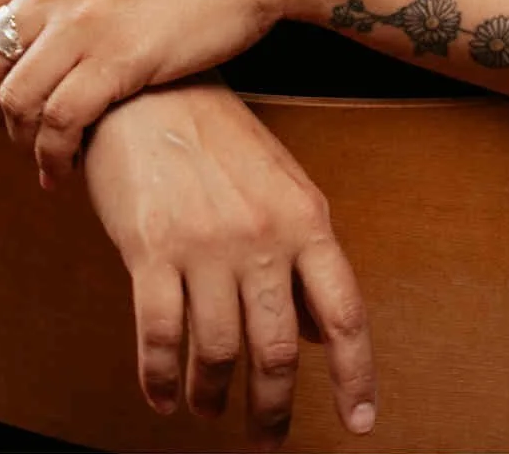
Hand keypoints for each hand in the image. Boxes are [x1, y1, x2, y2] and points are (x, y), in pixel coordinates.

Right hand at [83, 81, 376, 449]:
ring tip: (207, 407)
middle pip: (276, 351)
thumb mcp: (279, 185)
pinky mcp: (151, 249)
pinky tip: (163, 395)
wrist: (147, 90)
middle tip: (267, 440)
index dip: (355, 375)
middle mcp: (262, 235)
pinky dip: (161, 379)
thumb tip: (319, 333)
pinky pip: (161, 338)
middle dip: (272, 410)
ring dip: (211, 395)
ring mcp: (206, 244)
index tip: (361, 422)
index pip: (343, 313)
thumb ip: (304, 256)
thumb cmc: (216, 137)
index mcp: (305, 217)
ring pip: (217, 352)